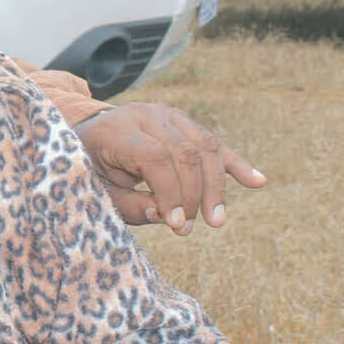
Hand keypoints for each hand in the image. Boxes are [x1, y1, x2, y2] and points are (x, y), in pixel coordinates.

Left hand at [74, 103, 265, 233]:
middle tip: (188, 229)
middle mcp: (144, 115)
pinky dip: (236, 164)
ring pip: (205, 147)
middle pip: (184, 152)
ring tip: (217, 221)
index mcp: (116, 129)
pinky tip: (258, 182)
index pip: (155, 157)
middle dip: (193, 194)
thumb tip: (166, 215)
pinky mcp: (183, 123)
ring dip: (216, 187)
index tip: (176, 224)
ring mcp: (167, 114)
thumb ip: (127, 204)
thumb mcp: (94, 189)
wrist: (85, 135)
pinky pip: (214, 143)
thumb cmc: (88, 168)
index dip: (170, 192)